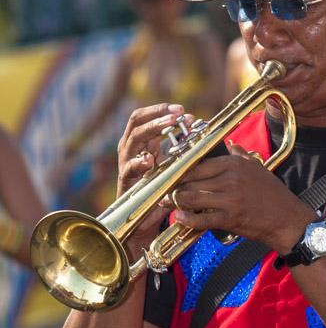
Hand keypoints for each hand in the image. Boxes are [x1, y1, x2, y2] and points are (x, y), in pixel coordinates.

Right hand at [117, 103, 193, 248]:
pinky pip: (129, 168)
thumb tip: (198, 129)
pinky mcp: (124, 179)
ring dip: (152, 129)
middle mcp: (130, 148)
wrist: (144, 218)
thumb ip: (181, 149)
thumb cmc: (160, 188)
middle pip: (137, 120)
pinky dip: (139, 163)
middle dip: (157, 113)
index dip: (163, 110)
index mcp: (141, 142)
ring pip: (133, 139)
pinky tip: (150, 160)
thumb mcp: (172, 165)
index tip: (182, 110)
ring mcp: (125, 162)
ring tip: (168, 125)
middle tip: (177, 113)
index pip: (147, 116)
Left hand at [163, 144, 315, 253]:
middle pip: (192, 180)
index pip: (199, 163)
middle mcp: (230, 179)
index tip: (172, 173)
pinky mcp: (230, 218)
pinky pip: (201, 219)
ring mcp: (229, 199)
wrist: (288, 220)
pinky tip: (179, 218)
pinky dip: (187, 219)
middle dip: (175, 185)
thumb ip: (241, 156)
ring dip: (177, 201)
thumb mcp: (258, 168)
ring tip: (170, 203)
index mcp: (235, 164)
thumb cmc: (274, 195)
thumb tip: (230, 145)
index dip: (182, 169)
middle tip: (165, 189)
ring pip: (192, 198)